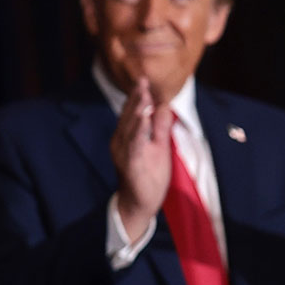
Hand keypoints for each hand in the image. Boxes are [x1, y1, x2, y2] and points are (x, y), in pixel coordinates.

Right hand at [108, 77, 172, 242]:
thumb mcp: (159, 146)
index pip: (132, 113)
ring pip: (130, 127)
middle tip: (142, 80)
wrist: (139, 204)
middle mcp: (120, 142)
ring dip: (136, 110)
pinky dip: (138, 128)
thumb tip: (164, 105)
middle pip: (129, 116)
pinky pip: (134, 143)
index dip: (138, 97)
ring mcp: (124, 153)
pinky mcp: (131, 163)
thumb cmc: (148, 176)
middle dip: (136, 98)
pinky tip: (143, 117)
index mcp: (127, 137)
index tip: (144, 80)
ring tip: (143, 94)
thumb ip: (161, 126)